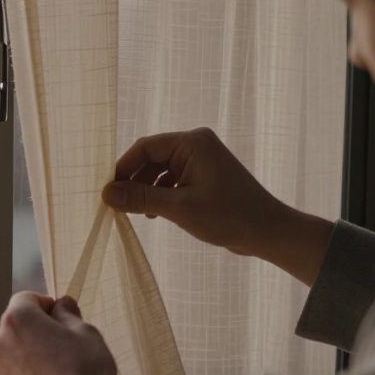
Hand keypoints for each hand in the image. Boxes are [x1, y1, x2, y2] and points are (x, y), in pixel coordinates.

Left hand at [0, 292, 117, 374]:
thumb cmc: (85, 372)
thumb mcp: (86, 332)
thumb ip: (67, 313)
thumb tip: (62, 304)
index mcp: (18, 319)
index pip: (25, 299)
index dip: (44, 305)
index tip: (58, 315)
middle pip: (15, 330)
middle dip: (35, 333)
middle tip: (62, 348)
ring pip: (12, 358)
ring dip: (28, 360)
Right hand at [101, 127, 333, 285]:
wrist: (267, 231)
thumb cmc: (229, 216)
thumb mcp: (180, 208)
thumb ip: (141, 198)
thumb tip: (106, 193)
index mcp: (192, 143)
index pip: (145, 147)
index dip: (123, 168)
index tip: (108, 192)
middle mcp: (195, 146)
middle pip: (150, 158)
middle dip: (133, 181)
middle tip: (117, 205)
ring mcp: (200, 161)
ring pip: (159, 171)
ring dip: (145, 190)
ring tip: (137, 212)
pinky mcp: (203, 177)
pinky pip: (171, 180)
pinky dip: (159, 195)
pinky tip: (154, 214)